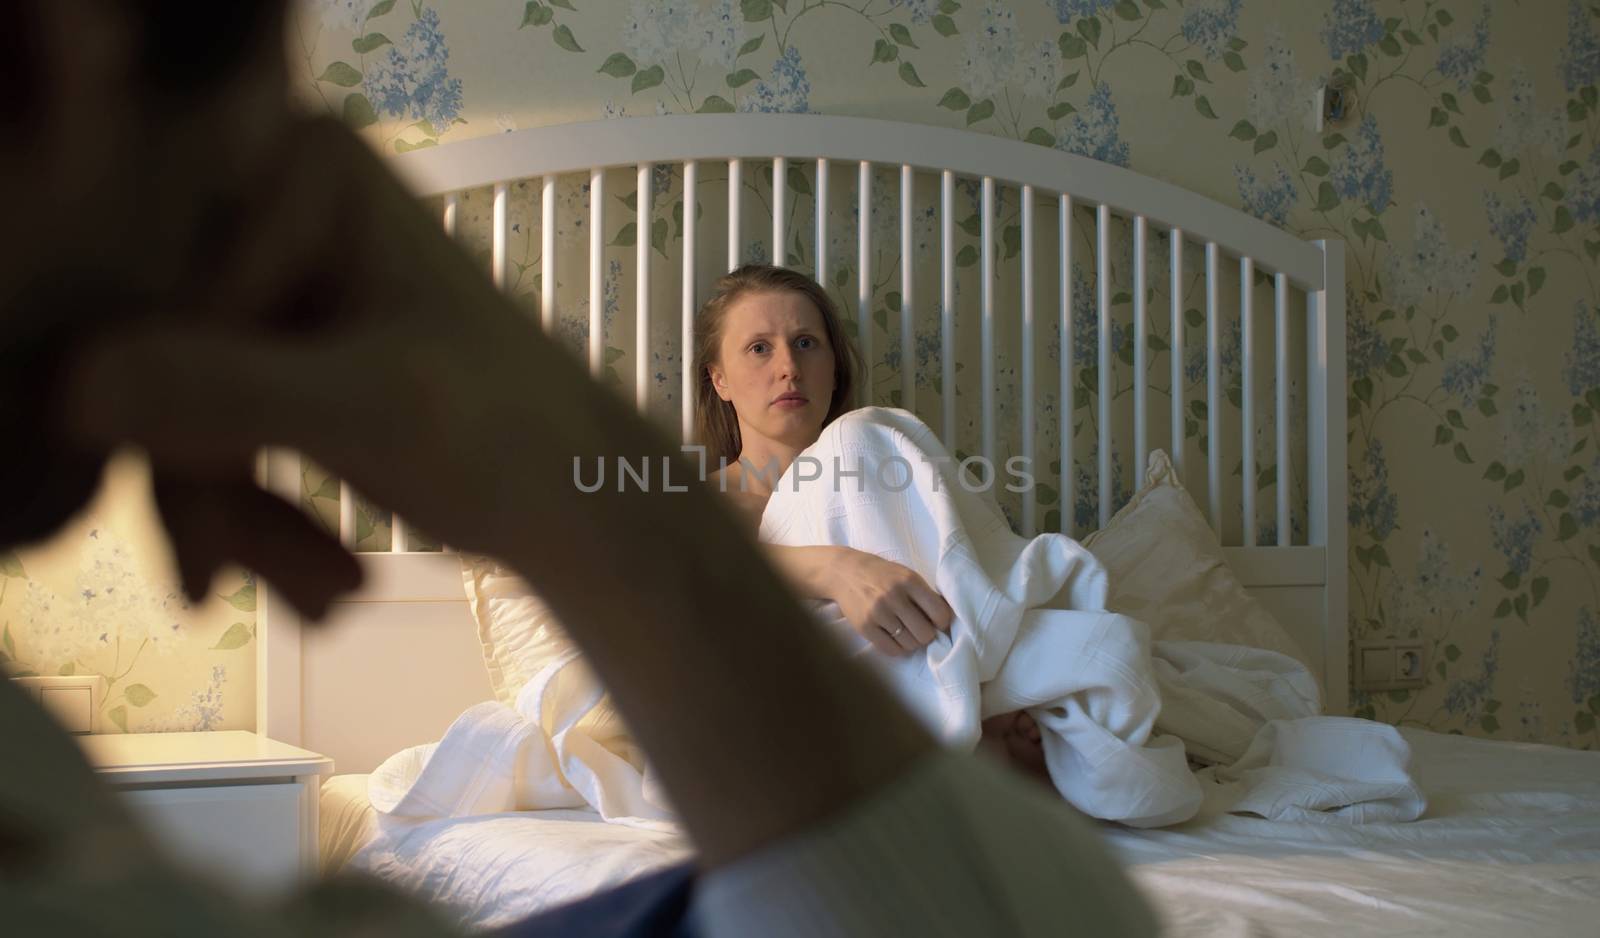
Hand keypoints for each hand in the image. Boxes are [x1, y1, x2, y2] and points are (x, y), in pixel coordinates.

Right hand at [59, 117, 593, 582]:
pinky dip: (250, 518)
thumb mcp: (371, 412)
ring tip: (325, 597)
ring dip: (236, 521)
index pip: (166, 291)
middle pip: (157, 350)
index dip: (167, 416)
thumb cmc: (513, 438)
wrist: (584, 499)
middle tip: (236, 588)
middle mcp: (273, 199)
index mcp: (304, 167)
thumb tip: (74, 388)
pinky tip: (314, 586)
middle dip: (207, 487)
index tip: (209, 537)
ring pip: (173, 405)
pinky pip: (206, 429)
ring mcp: (273, 275)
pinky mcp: (277, 346)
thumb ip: (228, 392)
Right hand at [830, 549, 954, 656]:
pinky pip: (891, 650)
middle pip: (925, 633)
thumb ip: (924, 594)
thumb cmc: (882, 575)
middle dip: (926, 635)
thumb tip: (945, 620)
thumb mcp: (906, 575)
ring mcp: (878, 612)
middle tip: (920, 629)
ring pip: (909, 644)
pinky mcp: (865, 626)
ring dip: (911, 642)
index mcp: (909, 581)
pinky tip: (895, 638)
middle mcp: (894, 596)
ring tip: (906, 632)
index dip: (942, 622)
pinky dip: (898, 648)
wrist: (845, 572)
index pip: (939, 613)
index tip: (937, 622)